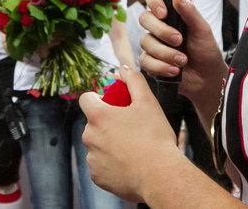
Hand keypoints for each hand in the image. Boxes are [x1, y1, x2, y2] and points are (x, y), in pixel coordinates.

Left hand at [80, 65, 183, 200]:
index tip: (113, 106)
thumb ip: (134, 81)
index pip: (86, 99)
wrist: (160, 176)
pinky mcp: (97, 177)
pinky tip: (128, 164)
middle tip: (130, 128)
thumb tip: (125, 69)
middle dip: (107, 124)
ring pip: (97, 146)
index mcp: (99, 116)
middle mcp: (90, 137)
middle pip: (93, 124)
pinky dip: (111, 164)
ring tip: (132, 149)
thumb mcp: (148, 102)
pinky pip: (100, 166)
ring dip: (109, 145)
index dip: (98, 99)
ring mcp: (92, 158)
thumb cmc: (155, 138)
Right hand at [139, 0, 226, 112]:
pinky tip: (175, 71)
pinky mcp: (149, 62)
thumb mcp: (203, 30)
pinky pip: (145, 61)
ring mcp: (152, 44)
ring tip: (183, 60)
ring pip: (145, 41)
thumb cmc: (206, 52)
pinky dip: (161, 67)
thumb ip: (190, 12)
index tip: (163, 13)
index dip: (153, 0)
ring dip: (165, 53)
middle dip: (162, 31)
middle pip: (144, 18)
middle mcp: (158, 26)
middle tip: (179, 40)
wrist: (207, 79)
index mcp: (171, 13)